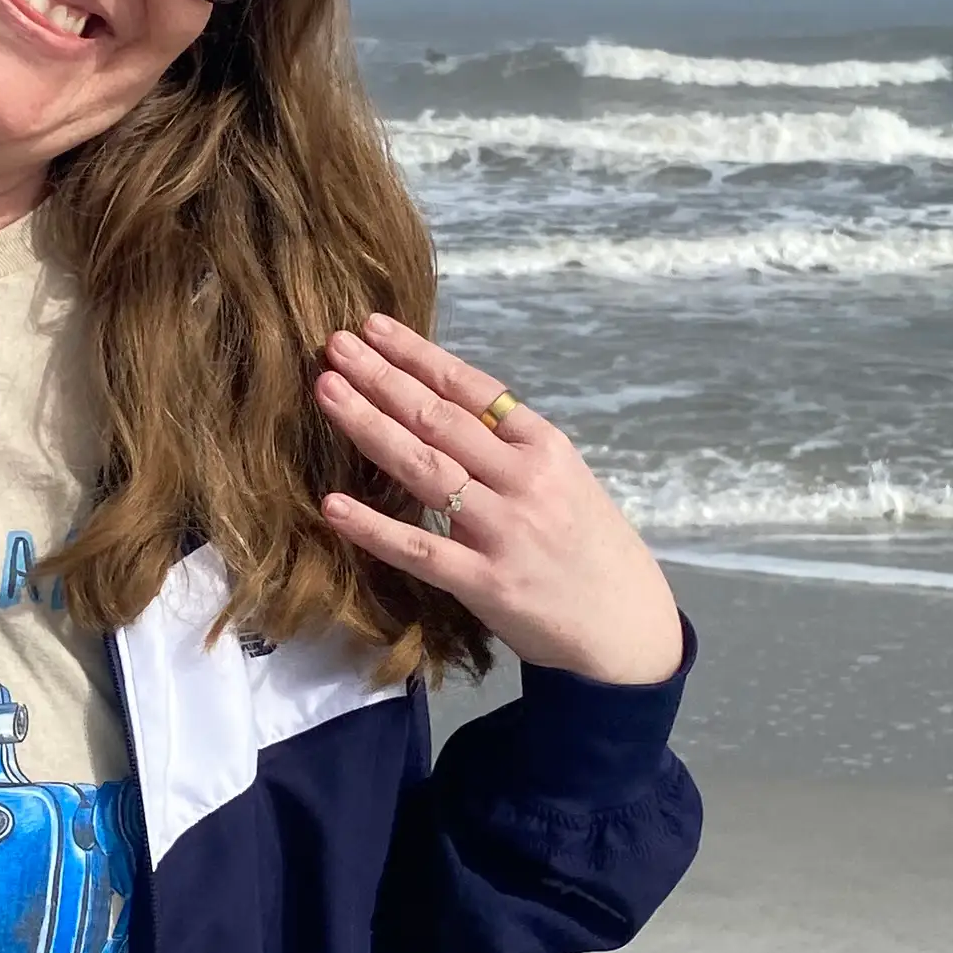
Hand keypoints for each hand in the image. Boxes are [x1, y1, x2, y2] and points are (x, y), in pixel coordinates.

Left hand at [314, 314, 684, 685]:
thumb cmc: (589, 546)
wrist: (626, 625)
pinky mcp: (486, 583)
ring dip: (369, 426)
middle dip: (381, 377)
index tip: (373, 327)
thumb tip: (438, 407)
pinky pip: (419, 549)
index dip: (418, 355)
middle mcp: (525, 479)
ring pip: (425, 469)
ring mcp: (505, 530)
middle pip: (439, 418)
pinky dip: (373, 526)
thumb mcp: (562, 479)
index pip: (471, 387)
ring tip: (326, 392)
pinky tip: (333, 504)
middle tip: (334, 345)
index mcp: (543, 446)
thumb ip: (506, 448)